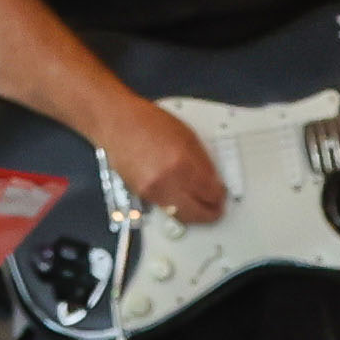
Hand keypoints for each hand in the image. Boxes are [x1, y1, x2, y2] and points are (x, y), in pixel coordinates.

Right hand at [109, 107, 234, 227]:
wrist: (117, 124)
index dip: (220, 196)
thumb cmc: (149, 123)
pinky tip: (181, 198)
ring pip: (182, 215)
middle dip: (210, 212)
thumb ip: (202, 161)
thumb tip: (214, 181)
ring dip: (194, 212)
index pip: (211, 193)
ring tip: (200, 204)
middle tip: (216, 208)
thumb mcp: (187, 136)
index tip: (222, 194)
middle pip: (198, 212)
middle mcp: (168, 181)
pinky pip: (166, 209)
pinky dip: (177, 207)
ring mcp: (153, 191)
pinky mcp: (142, 195)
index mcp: (183, 163)